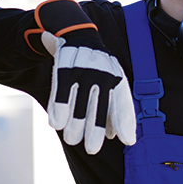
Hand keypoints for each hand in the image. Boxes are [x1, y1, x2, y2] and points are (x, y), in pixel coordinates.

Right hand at [42, 31, 135, 154]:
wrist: (79, 33)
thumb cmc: (100, 68)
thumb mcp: (113, 82)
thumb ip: (119, 110)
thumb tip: (124, 138)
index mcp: (116, 77)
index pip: (122, 102)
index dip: (123, 121)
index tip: (126, 140)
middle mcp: (102, 73)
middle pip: (98, 107)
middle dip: (94, 131)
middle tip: (92, 150)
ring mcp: (82, 71)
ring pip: (78, 104)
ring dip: (74, 125)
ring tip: (71, 139)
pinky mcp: (64, 68)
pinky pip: (61, 93)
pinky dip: (59, 110)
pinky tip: (56, 124)